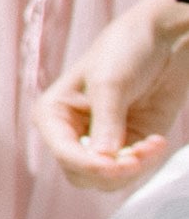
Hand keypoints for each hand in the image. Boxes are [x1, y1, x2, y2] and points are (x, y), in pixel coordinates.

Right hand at [41, 0, 188, 189]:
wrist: (163, 39)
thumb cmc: (126, 50)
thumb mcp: (110, 83)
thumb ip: (106, 123)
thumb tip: (102, 160)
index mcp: (54, 115)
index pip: (64, 154)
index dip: (89, 164)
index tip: (119, 164)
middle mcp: (73, 132)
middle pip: (82, 174)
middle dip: (112, 171)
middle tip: (138, 158)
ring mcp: (102, 140)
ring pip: (108, 179)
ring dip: (134, 169)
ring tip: (152, 145)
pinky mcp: (130, 143)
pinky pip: (132, 170)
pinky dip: (147, 163)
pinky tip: (158, 141)